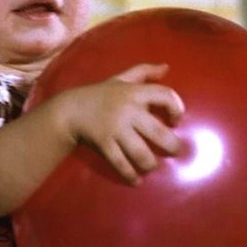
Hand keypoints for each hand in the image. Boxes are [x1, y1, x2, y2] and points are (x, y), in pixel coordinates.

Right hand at [54, 62, 183, 184]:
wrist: (69, 110)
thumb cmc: (99, 94)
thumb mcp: (120, 79)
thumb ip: (143, 72)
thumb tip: (166, 67)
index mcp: (134, 92)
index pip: (166, 95)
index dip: (177, 108)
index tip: (175, 120)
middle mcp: (128, 110)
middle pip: (159, 132)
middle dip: (172, 146)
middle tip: (174, 150)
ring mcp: (115, 129)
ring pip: (142, 153)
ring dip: (150, 164)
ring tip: (151, 165)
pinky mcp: (104, 144)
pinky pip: (121, 164)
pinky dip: (130, 175)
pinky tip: (136, 180)